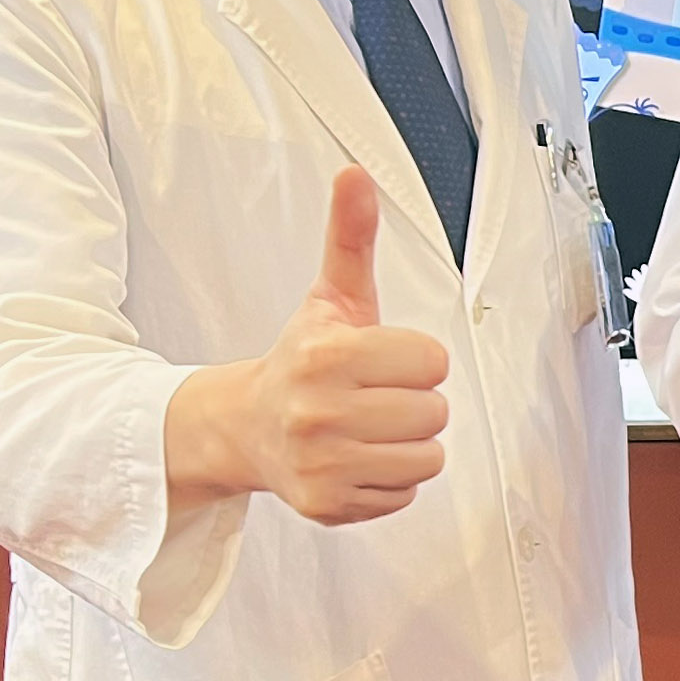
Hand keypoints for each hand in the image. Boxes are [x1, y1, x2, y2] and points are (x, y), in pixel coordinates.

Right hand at [215, 166, 452, 525]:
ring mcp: (321, 464)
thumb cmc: (303, 361)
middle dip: (414, 403)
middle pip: (435, 412)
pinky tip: (355, 459)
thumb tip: (354, 175)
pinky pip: (404, 495)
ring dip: (407, 444)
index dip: (415, 360)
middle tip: (373, 397)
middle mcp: (319, 412)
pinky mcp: (327, 505)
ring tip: (368, 428)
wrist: (244, 427)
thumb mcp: (330, 298)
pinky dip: (388, 481)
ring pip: (427, 457)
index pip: (432, 362)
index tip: (381, 361)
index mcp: (326, 356)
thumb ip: (350, 237)